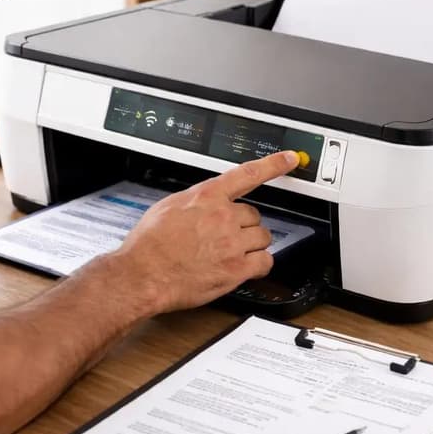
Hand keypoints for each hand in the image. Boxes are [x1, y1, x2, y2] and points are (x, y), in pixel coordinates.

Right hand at [109, 151, 299, 312]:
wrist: (143, 274)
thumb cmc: (148, 244)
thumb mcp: (168, 206)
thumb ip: (194, 201)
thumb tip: (204, 202)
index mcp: (206, 196)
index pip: (248, 174)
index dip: (273, 164)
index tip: (290, 159)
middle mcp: (223, 216)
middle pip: (253, 214)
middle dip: (242, 225)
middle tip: (224, 236)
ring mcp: (232, 242)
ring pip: (262, 237)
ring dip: (251, 244)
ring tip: (229, 253)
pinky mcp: (236, 269)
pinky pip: (265, 262)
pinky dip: (258, 265)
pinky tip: (244, 267)